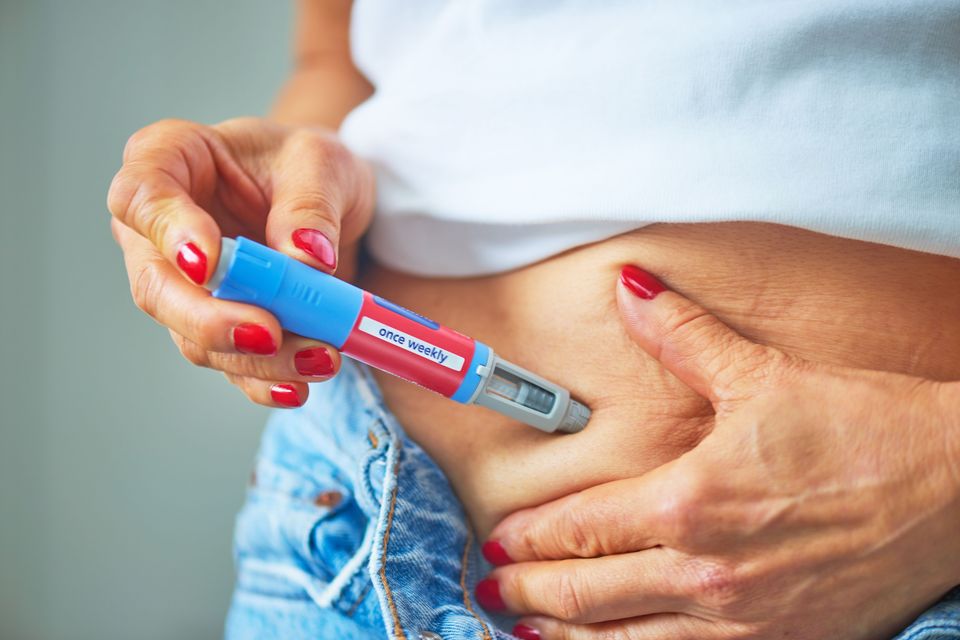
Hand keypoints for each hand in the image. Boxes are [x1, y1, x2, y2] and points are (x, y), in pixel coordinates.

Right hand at [108, 117, 374, 407]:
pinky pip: (231, 365)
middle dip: (211, 320)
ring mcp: (185, 287)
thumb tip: (306, 259)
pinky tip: (297, 387)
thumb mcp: (322, 163)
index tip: (209, 263)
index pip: (141, 197)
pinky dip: (265, 381)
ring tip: (319, 358)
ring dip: (256, 358)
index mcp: (170, 161)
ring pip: (196, 337)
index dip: (168, 233)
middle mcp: (161, 232)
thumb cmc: (308, 165)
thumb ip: (310, 205)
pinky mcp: (220, 327)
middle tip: (266, 333)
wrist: (330, 198)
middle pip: (157, 287)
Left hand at [479, 266, 959, 639]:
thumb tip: (631, 287)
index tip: (497, 542)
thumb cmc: (864, 429)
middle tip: (490, 589)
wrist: (958, 490)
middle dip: (528, 591)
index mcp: (690, 501)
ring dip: (563, 637)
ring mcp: (742, 622)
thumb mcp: (762, 374)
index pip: (583, 526)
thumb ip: (683, 335)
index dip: (531, 536)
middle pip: (587, 592)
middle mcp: (704, 572)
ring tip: (524, 632)